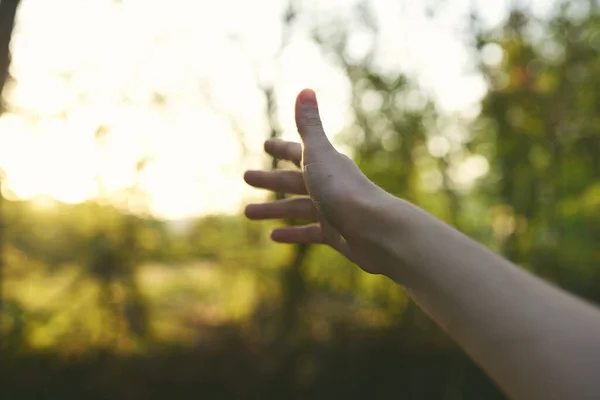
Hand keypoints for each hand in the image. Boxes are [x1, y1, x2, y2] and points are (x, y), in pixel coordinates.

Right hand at [244, 89, 383, 274]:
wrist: (374, 230)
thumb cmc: (343, 190)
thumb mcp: (318, 155)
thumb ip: (308, 125)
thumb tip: (305, 89)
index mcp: (325, 164)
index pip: (298, 152)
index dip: (281, 147)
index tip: (265, 144)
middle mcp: (329, 185)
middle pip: (293, 181)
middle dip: (270, 179)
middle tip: (245, 178)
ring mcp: (333, 211)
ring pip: (297, 209)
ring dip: (273, 210)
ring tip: (247, 213)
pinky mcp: (336, 235)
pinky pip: (309, 233)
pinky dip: (292, 234)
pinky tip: (274, 237)